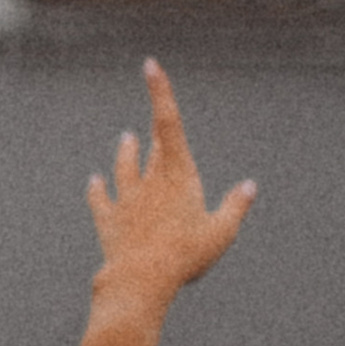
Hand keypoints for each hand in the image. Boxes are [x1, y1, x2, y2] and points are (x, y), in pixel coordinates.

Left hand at [78, 61, 257, 345]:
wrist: (140, 280)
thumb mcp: (221, 233)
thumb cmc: (186, 256)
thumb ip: (235, 207)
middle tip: (154, 128)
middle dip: (154, 136)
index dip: (159, 91)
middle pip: (152, 148)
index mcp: (179, 174)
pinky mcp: (109, 221)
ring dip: (125, 154)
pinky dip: (98, 190)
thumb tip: (250, 186)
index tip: (149, 65)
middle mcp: (149, 180)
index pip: (169, 122)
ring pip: (124, 167)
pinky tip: (95, 182)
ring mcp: (126, 199)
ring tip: (125, 140)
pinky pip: (102, 200)